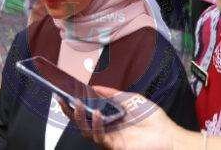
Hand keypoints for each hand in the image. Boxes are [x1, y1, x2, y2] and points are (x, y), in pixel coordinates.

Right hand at [61, 86, 176, 149]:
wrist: (169, 134)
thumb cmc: (153, 118)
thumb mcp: (130, 99)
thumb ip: (112, 94)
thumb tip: (95, 86)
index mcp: (108, 118)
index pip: (86, 112)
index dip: (74, 104)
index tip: (65, 93)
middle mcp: (106, 129)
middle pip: (80, 123)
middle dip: (69, 111)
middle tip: (62, 99)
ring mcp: (109, 138)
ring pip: (85, 131)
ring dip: (80, 117)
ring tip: (78, 103)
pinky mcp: (114, 146)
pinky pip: (99, 136)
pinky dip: (96, 125)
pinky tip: (98, 113)